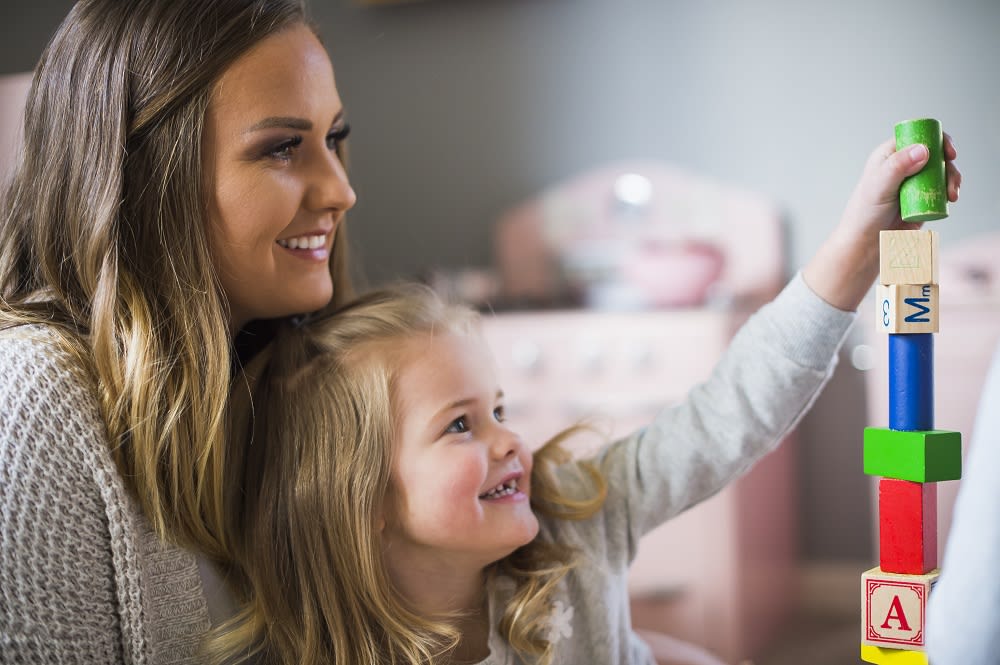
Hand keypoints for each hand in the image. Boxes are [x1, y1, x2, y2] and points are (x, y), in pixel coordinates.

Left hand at [802, 133, 960, 311]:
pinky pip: (941, 189)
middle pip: (935, 154)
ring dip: (952, 179)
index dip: (937, 140)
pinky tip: (951, 199)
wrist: (867, 243)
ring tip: (952, 195)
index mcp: (890, 155)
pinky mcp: (922, 198)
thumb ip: (898, 166)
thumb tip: (923, 149)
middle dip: (949, 164)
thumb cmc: (865, 214)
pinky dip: (950, 191)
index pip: (918, 137)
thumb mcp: (879, 186)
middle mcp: (903, 165)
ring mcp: (914, 182)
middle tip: (952, 181)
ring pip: (941, 172)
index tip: (949, 153)